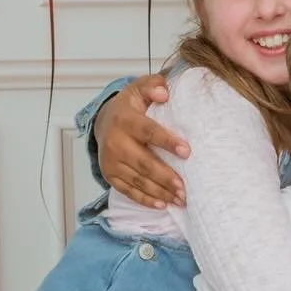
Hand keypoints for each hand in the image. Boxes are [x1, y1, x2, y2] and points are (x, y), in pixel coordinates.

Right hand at [96, 75, 189, 209]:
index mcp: (125, 120)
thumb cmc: (130, 107)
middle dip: (165, 177)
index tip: (187, 151)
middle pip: (143, 163)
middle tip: (186, 188)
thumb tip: (165, 93)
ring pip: (138, 181)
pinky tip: (163, 204)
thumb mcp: (139, 89)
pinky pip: (128, 191)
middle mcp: (115, 142)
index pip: (148, 131)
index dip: (167, 141)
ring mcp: (111, 162)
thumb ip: (153, 86)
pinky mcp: (110, 175)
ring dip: (161, 192)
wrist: (103, 122)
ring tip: (182, 199)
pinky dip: (146, 200)